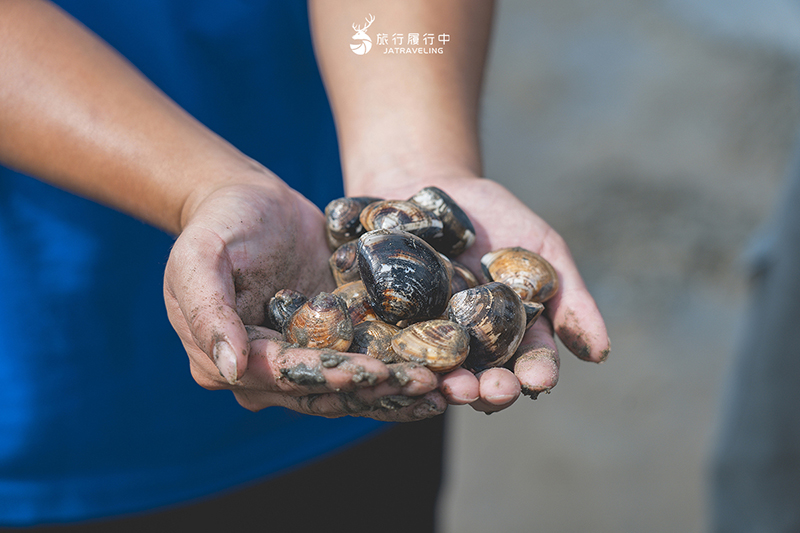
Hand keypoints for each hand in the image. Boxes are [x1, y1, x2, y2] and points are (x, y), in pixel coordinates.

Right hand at [163, 173, 446, 420]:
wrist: (249, 201)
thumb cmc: (220, 223)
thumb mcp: (200, 255)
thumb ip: (207, 309)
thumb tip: (232, 367)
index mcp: (227, 362)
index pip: (286, 376)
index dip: (332, 379)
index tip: (375, 374)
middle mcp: (265, 376)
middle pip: (326, 394)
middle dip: (377, 392)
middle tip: (428, 386)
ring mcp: (302, 363)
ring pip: (351, 391)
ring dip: (396, 393)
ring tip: (443, 389)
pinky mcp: (332, 345)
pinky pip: (367, 365)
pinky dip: (400, 373)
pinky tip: (439, 375)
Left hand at [348, 175, 609, 413]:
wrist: (424, 185)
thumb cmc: (493, 216)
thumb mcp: (542, 247)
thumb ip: (570, 298)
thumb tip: (601, 354)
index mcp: (512, 335)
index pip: (530, 363)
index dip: (537, 373)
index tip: (540, 379)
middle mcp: (471, 348)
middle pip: (485, 380)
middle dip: (491, 391)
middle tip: (492, 392)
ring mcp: (426, 342)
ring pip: (439, 375)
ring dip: (446, 386)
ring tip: (449, 387)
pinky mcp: (384, 331)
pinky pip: (392, 352)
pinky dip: (399, 361)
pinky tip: (404, 366)